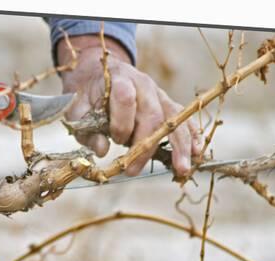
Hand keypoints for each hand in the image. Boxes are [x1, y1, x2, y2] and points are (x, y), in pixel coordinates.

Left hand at [57, 35, 201, 175]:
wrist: (101, 76)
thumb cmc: (89, 96)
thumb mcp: (77, 110)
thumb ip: (86, 131)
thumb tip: (102, 151)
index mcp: (119, 80)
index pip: (126, 98)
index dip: (121, 122)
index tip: (113, 140)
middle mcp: (143, 85)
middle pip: (153, 114)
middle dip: (146, 146)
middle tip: (133, 171)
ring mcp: (159, 94)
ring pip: (174, 119)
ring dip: (180, 145)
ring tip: (182, 168)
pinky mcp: (168, 104)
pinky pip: (184, 120)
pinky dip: (192, 136)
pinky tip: (197, 153)